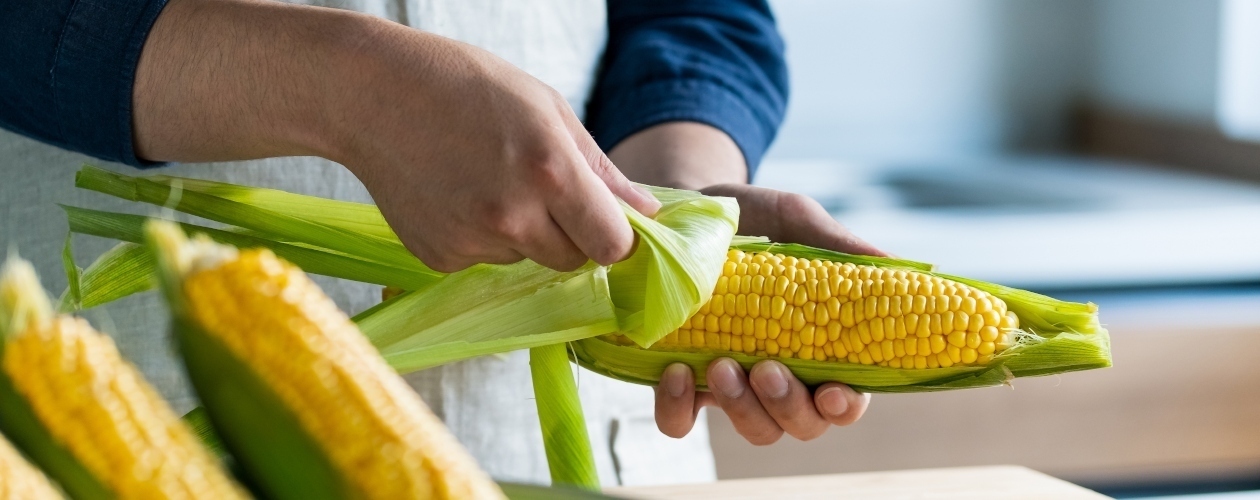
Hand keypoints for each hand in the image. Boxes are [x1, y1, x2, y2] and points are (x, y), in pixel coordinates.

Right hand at [133, 0, 659, 272]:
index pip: (613, 245)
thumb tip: (648, 215)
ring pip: (528, 260)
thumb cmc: (464, 86)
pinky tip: (458, 194)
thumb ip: (601, 170)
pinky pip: (486, 262)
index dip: (618, 238)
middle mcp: (513, 215)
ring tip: (488, 179)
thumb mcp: (547, 108)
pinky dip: (482, 237)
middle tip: (540, 188)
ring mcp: (472, 241)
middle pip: (574, 259)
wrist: (368, 93)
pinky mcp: (440, 258)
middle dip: (572, 234)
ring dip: (525, 233)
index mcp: (550, 172)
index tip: (609, 224)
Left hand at [609, 122, 877, 443]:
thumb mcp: (792, 219)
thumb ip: (837, 245)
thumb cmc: (749, 218)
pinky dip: (678, 409)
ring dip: (741, 408)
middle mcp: (781, 373)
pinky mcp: (681, 382)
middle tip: (767, 370)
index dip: (845, 406)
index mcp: (819, 343)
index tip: (834, 393)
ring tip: (721, 365)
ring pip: (754, 429)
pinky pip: (680, 421)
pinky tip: (675, 373)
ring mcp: (732, 382)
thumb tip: (896, 265)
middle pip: (803, 424)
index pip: (846, 396)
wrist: (679, 210)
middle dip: (789, 407)